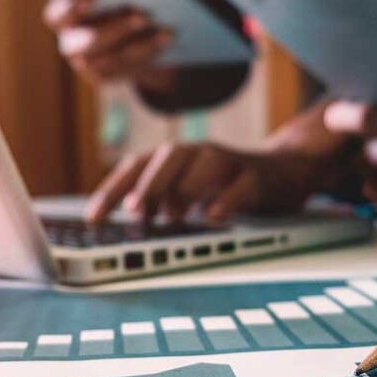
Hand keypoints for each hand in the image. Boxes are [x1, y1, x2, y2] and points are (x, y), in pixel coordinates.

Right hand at [43, 0, 173, 88]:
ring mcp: (87, 65)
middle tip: (143, 13)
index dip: (71, 7)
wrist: (133, 26)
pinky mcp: (108, 77)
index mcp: (63, 16)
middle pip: (85, 44)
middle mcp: (70, 43)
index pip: (57, 16)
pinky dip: (151, 50)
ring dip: (141, 43)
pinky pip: (130, 68)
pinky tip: (168, 36)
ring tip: (166, 28)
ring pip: (112, 59)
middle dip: (116, 28)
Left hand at [85, 142, 346, 224]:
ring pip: (205, 163)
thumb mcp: (188, 193)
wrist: (283, 172)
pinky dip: (227, 200)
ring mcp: (230, 162)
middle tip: (132, 211)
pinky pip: (242, 184)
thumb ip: (160, 203)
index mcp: (176, 158)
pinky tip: (213, 217)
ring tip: (168, 216)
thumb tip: (129, 223)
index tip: (93, 218)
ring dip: (185, 188)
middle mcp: (199, 153)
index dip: (112, 189)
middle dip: (148, 183)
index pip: (136, 166)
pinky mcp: (258, 176)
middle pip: (169, 157)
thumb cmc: (225, 185)